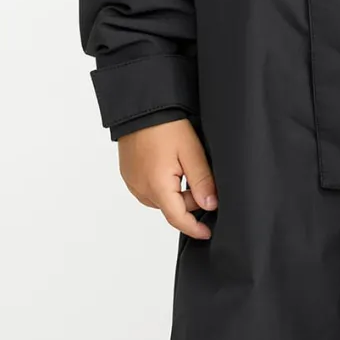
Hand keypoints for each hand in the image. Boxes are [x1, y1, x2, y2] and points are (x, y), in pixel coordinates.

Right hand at [119, 118, 218, 238]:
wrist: (141, 107)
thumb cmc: (166, 124)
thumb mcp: (192, 151)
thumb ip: (202, 181)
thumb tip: (210, 205)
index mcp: (156, 186)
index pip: (177, 218)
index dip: (194, 228)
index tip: (207, 232)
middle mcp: (141, 188)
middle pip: (170, 208)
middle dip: (189, 201)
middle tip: (201, 177)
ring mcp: (132, 181)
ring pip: (160, 199)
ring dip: (175, 193)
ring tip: (185, 167)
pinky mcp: (128, 174)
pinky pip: (149, 188)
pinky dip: (163, 185)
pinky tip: (171, 165)